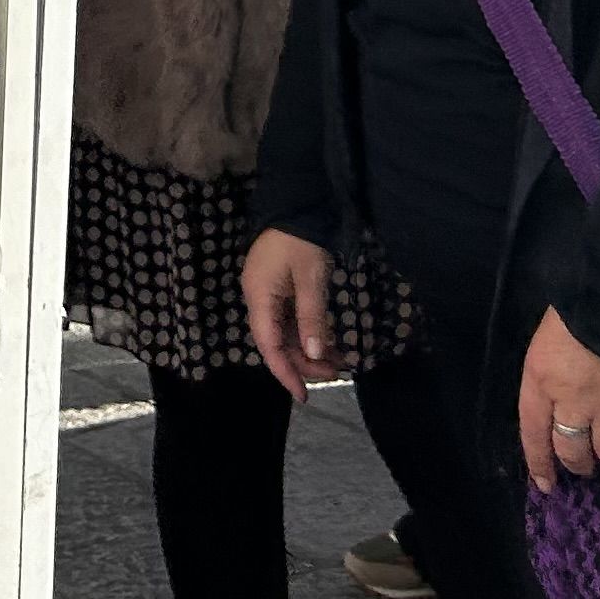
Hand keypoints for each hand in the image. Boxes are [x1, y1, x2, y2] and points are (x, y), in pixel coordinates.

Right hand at [239, 228, 335, 404]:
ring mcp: (268, 293)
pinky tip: (331, 344)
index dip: (285, 373)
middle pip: (278, 342)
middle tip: (336, 374)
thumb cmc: (301, 240)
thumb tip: (313, 355)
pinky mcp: (279, 288)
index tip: (304, 395)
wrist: (296, 203)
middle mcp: (259, 299)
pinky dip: (310, 334)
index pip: (269, 346)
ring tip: (339, 362)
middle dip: (304, 362)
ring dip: (309, 350)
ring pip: (286, 333)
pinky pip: (291, 320)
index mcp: (260, 297)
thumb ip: (312, 318)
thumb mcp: (311, 278)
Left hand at [520, 305, 599, 489]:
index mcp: (542, 378)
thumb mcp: (549, 337)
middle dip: (578, 463)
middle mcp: (573, 400)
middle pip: (573, 450)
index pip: (532, 431)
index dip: (539, 462)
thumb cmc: (580, 305)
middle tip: (586, 464)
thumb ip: (551, 371)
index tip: (546, 485)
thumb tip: (559, 396)